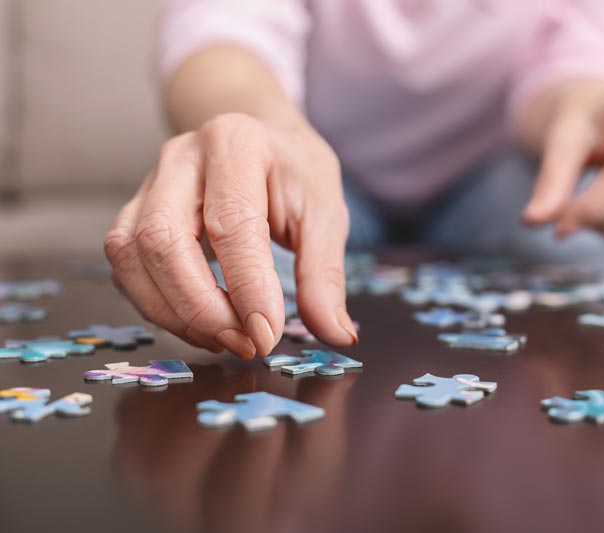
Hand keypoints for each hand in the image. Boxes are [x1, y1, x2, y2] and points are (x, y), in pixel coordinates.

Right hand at [105, 112, 357, 358]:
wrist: (262, 139)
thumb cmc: (294, 173)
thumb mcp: (325, 214)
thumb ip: (325, 274)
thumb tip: (336, 334)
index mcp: (236, 144)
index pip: (231, 224)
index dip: (246, 287)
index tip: (267, 335)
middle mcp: (181, 158)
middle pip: (162, 239)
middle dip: (201, 307)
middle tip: (246, 344)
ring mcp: (148, 183)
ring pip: (131, 256)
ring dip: (174, 313)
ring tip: (226, 339)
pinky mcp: (134, 213)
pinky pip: (125, 268)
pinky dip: (158, 307)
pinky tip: (201, 324)